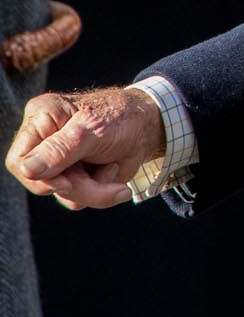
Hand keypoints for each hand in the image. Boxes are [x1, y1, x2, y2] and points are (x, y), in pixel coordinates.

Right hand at [7, 87, 166, 209]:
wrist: (150, 127)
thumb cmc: (122, 118)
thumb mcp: (94, 130)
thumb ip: (61, 149)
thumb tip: (27, 169)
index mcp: (41, 119)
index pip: (19, 161)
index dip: (41, 178)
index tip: (69, 181)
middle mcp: (43, 141)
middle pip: (41, 183)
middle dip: (77, 186)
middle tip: (107, 170)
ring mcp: (58, 161)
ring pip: (62, 195)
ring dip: (93, 190)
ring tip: (112, 167)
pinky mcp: (73, 175)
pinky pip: (78, 199)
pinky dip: (99, 192)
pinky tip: (111, 171)